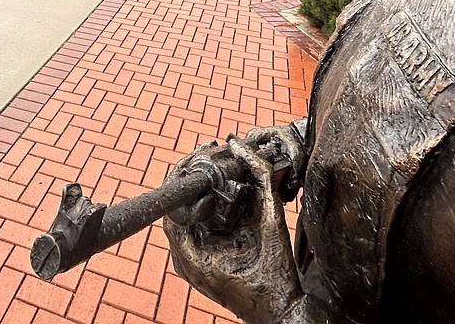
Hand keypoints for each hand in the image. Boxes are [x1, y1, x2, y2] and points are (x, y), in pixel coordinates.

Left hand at [164, 135, 304, 323]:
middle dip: (191, 181)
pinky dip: (202, 213)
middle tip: (208, 158)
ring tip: (213, 172)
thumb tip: (240, 147)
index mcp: (193, 253)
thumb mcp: (270, 220)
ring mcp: (188, 266)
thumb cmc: (275, 279)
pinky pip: (191, 233)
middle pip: (175, 210)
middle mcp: (184, 261)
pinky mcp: (197, 267)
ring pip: (181, 220)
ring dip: (196, 196)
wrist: (282, 313)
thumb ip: (260, 180)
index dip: (182, 174)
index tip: (198, 156)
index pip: (172, 205)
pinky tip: (217, 199)